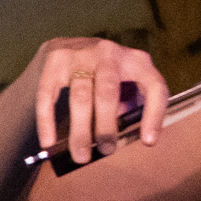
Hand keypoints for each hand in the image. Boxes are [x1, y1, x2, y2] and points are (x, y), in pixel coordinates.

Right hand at [30, 37, 171, 166]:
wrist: (68, 44)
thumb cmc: (104, 75)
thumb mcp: (126, 83)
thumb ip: (130, 106)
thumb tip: (123, 136)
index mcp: (136, 61)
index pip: (153, 86)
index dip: (153, 115)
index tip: (148, 141)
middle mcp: (109, 53)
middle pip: (108, 92)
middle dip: (107, 126)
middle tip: (105, 151)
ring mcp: (80, 55)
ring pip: (80, 96)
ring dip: (80, 130)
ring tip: (80, 155)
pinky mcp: (55, 61)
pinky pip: (49, 95)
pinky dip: (48, 121)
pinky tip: (48, 141)